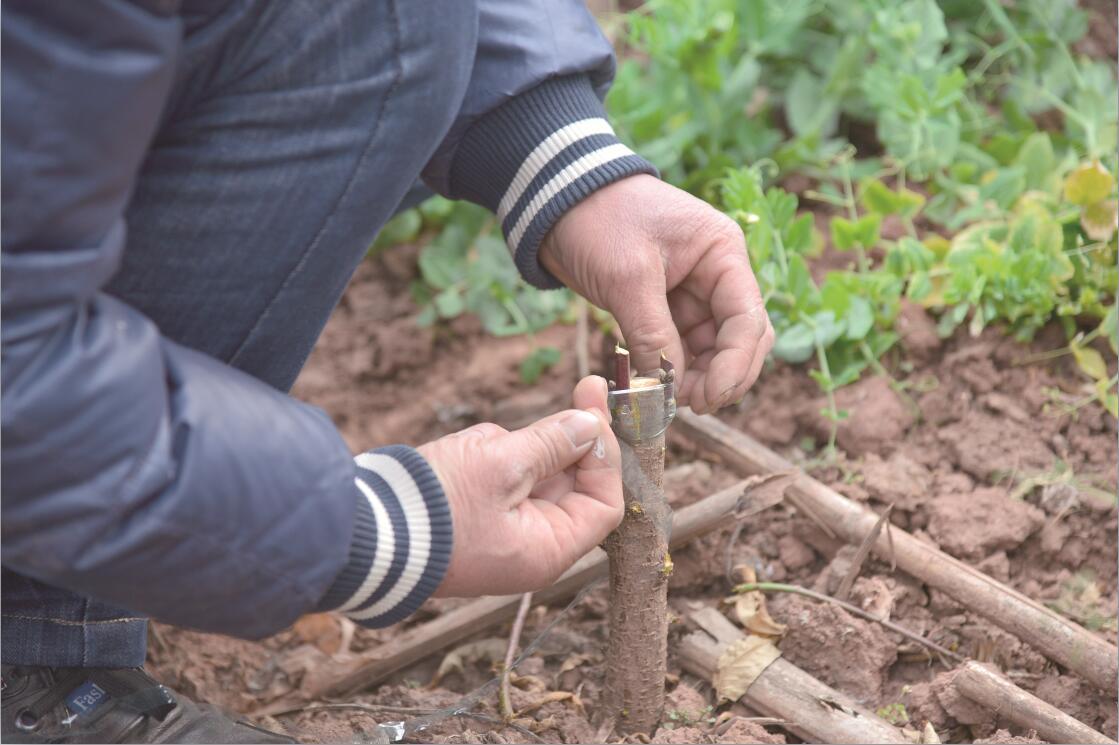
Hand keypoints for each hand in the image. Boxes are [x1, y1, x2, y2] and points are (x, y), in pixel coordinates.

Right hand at [420, 376, 621, 596]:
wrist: (361, 529)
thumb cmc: (433, 507)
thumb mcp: (500, 464)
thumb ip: (552, 442)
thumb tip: (590, 424)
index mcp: (547, 550)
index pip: (604, 504)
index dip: (607, 457)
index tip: (598, 413)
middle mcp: (530, 545)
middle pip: (575, 484)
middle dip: (570, 438)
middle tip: (587, 384)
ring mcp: (502, 528)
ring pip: (535, 472)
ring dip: (520, 445)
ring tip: (478, 447)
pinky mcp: (476, 510)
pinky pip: (501, 472)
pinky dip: (492, 452)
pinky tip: (463, 452)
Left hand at [540, 174, 773, 413]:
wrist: (557, 201)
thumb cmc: (598, 220)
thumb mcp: (627, 277)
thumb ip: (653, 334)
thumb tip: (668, 388)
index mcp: (723, 253)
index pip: (747, 319)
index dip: (734, 365)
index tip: (708, 398)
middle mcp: (717, 274)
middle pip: (740, 339)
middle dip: (721, 376)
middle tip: (687, 405)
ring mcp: (693, 292)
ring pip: (712, 349)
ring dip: (696, 378)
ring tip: (665, 400)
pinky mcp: (666, 307)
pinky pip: (682, 347)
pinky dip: (673, 370)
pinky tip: (655, 388)